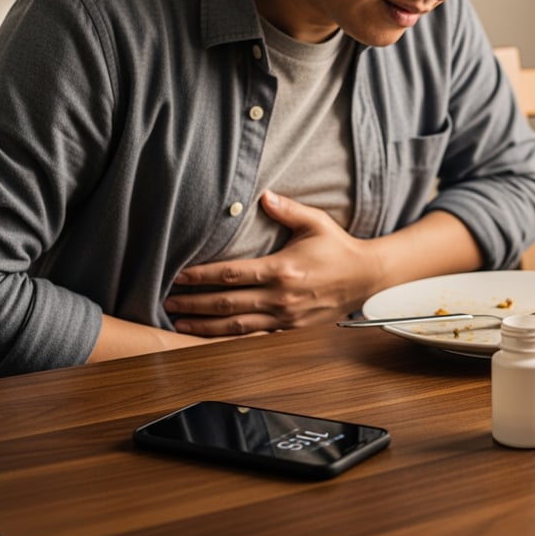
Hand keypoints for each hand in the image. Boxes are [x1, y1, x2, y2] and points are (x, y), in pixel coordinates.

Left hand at [166, 191, 374, 335]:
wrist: (367, 278)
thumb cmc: (340, 248)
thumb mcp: (316, 223)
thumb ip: (287, 209)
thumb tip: (263, 195)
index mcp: (282, 270)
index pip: (231, 275)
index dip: (200, 277)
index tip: (179, 275)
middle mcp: (281, 297)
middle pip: (226, 304)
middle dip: (193, 303)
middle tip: (167, 302)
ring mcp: (286, 317)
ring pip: (236, 326)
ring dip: (205, 326)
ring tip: (180, 322)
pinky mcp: (291, 329)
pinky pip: (255, 337)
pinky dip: (230, 340)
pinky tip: (212, 338)